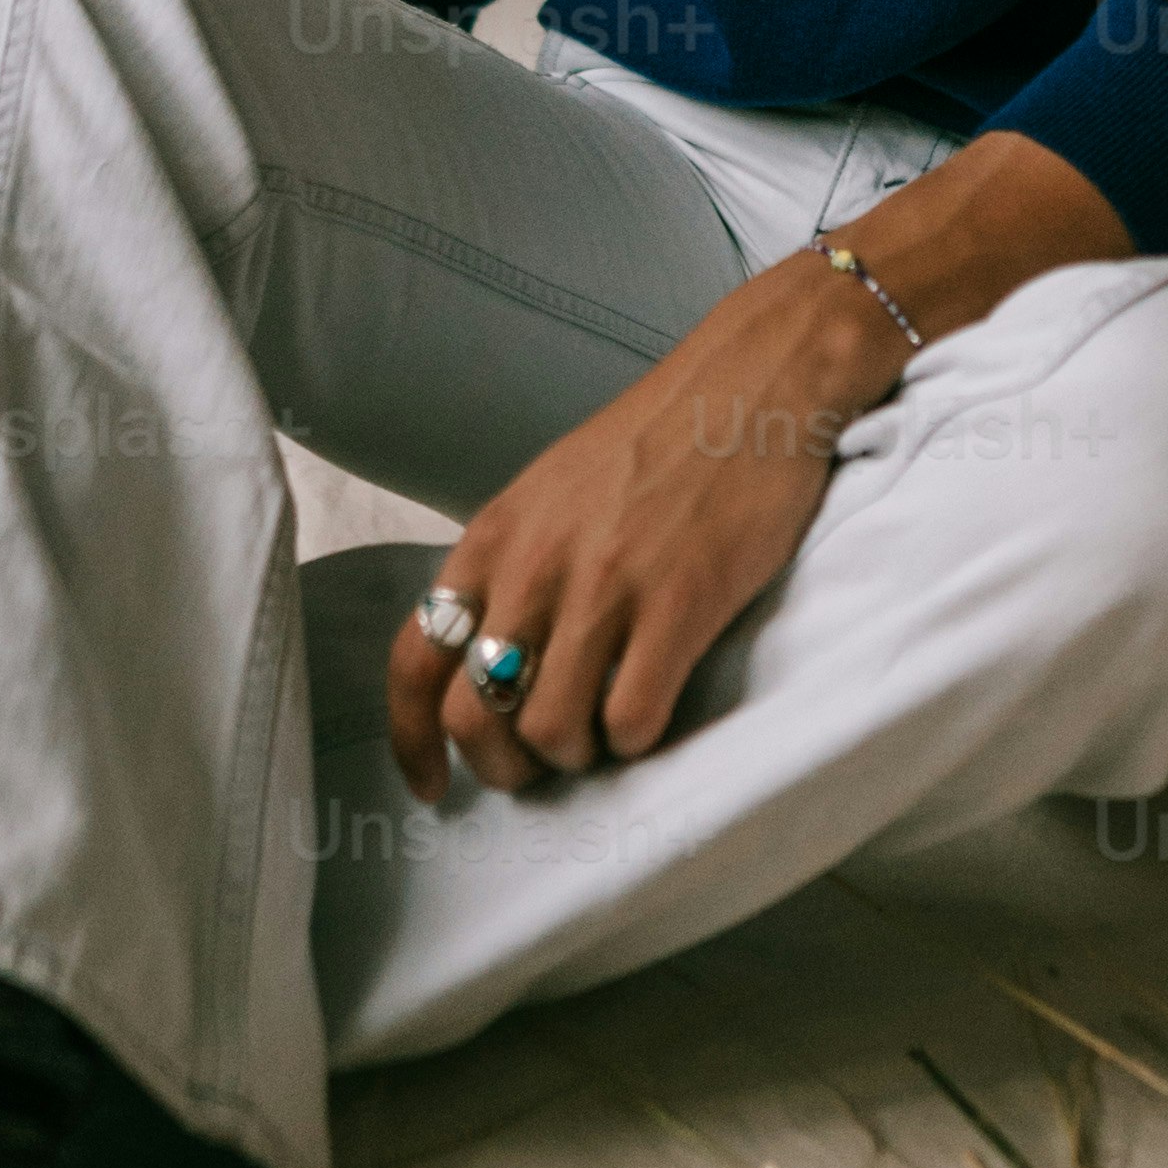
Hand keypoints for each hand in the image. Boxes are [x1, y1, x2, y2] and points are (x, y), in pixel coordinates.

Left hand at [384, 129, 1130, 803]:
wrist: (753, 381)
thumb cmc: (658, 439)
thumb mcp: (552, 492)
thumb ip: (514, 568)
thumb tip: (492, 666)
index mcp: (495, 536)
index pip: (415, 659)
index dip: (414, 740)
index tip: (432, 785)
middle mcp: (536, 565)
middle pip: (476, 714)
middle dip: (505, 766)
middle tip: (544, 765)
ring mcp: (606, 585)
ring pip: (552, 731)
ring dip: (579, 755)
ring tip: (609, 731)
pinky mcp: (679, 602)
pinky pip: (631, 720)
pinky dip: (637, 740)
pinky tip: (656, 712)